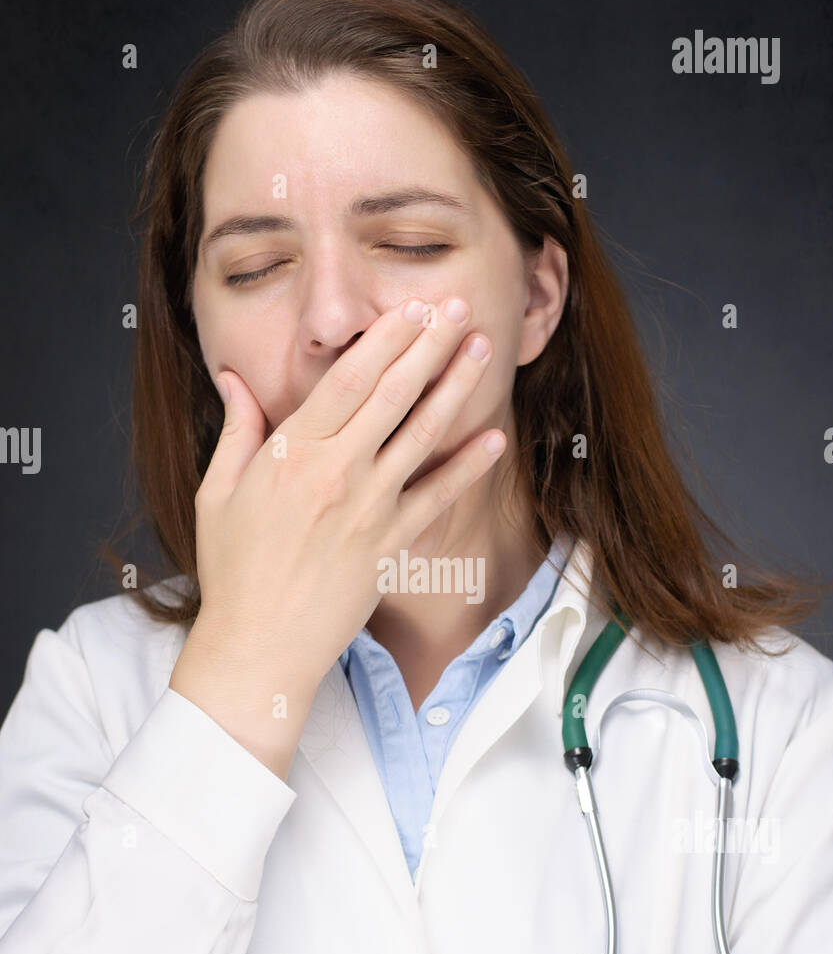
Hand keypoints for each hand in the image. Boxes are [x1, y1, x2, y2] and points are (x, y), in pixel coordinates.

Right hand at [189, 294, 501, 691]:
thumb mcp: (218, 493)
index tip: (409, 307)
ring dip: (455, 388)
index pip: (347, 381)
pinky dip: (468, 466)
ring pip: (422, 435)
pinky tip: (494, 436)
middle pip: (392, 395)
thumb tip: (234, 379)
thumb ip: (238, 431)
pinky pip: (438, 497)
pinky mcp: (392, 545)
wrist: (260, 646)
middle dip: (428, 345)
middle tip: (456, 306)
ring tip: (480, 349)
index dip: (384, 338)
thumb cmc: (234, 572)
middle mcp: (337, 475)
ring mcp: (370, 510)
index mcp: (292, 455)